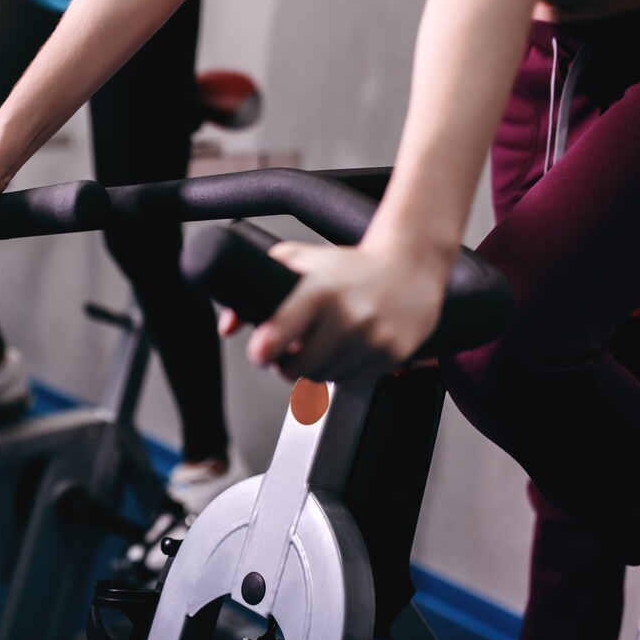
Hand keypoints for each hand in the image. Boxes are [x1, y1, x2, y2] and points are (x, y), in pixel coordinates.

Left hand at [237, 238, 447, 383]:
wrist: (411, 267)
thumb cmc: (350, 266)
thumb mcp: (301, 260)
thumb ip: (258, 282)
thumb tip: (229, 326)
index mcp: (321, 289)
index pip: (284, 328)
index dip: (266, 348)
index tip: (260, 353)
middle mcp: (348, 315)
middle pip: (301, 366)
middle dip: (286, 365)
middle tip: (285, 354)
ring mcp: (372, 337)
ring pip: (325, 377)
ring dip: (315, 369)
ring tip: (321, 345)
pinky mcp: (391, 354)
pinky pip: (352, 379)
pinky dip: (342, 371)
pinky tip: (346, 348)